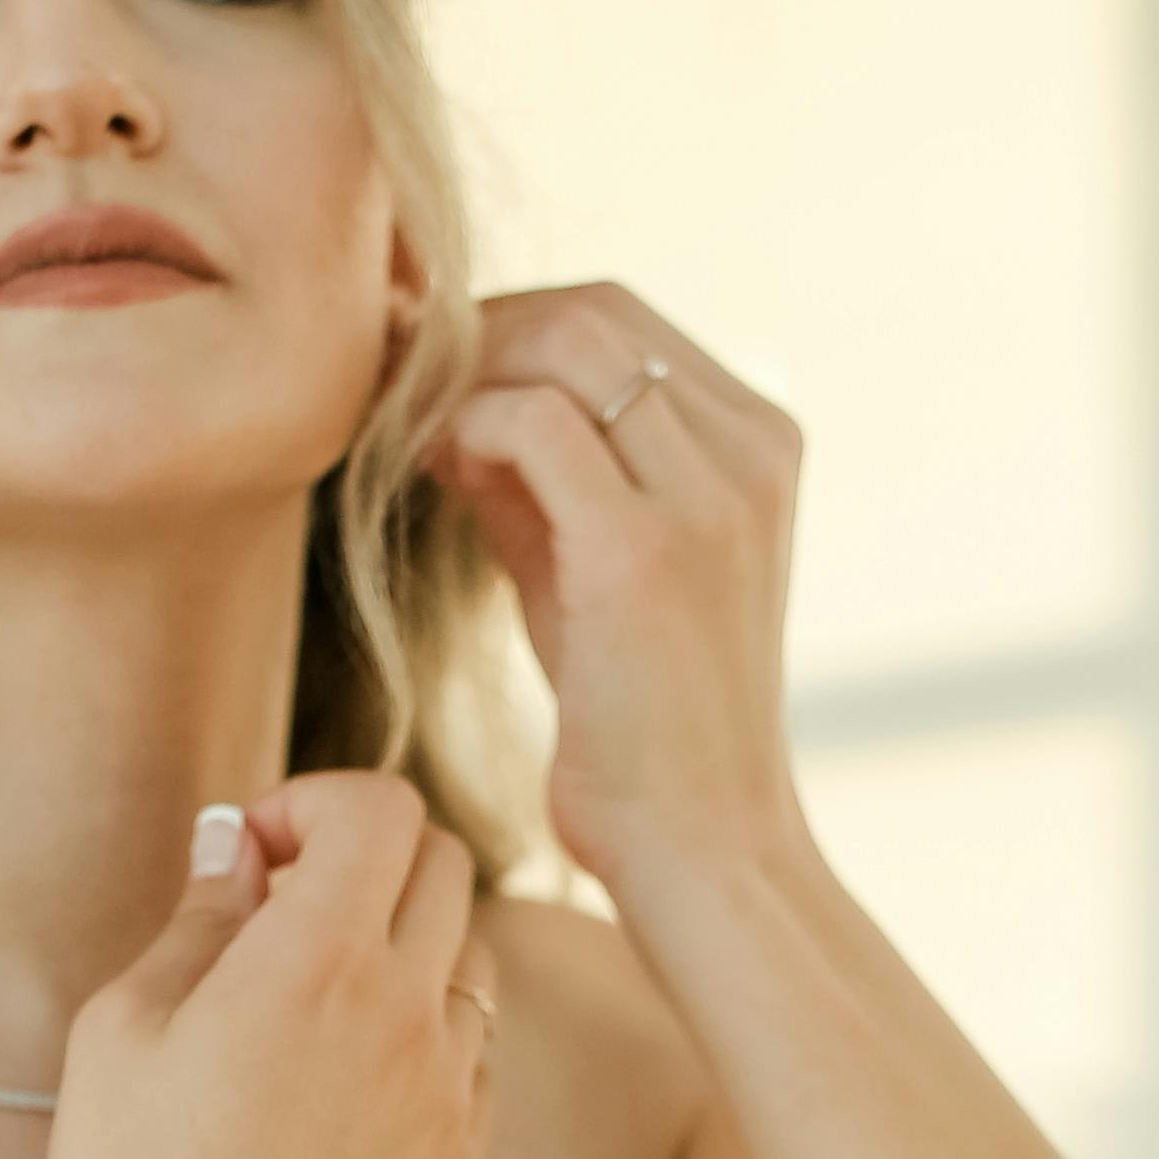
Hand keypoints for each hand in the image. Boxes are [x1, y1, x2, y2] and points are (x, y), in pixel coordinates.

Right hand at [38, 771, 490, 1158]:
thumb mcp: (123, 1030)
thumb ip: (199, 918)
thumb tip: (239, 848)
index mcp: (318, 962)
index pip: (383, 810)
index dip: (317, 804)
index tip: (259, 854)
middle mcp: (406, 1015)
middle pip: (442, 863)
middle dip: (364, 857)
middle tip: (285, 909)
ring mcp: (450, 1094)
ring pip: (472, 957)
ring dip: (405, 943)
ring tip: (316, 999)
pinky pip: (476, 1053)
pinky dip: (426, 1032)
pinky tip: (347, 1081)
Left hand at [434, 284, 809, 905]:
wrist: (701, 846)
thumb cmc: (641, 722)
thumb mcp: (593, 569)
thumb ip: (543, 480)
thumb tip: (455, 402)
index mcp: (761, 442)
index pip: (621, 317)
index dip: (512, 323)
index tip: (433, 365)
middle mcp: (751, 451)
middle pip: (591, 312)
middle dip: (477, 332)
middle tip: (397, 378)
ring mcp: (708, 495)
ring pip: (562, 347)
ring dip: (464, 373)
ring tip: (410, 429)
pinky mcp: (645, 549)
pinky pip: (531, 424)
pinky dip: (466, 429)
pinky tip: (433, 472)